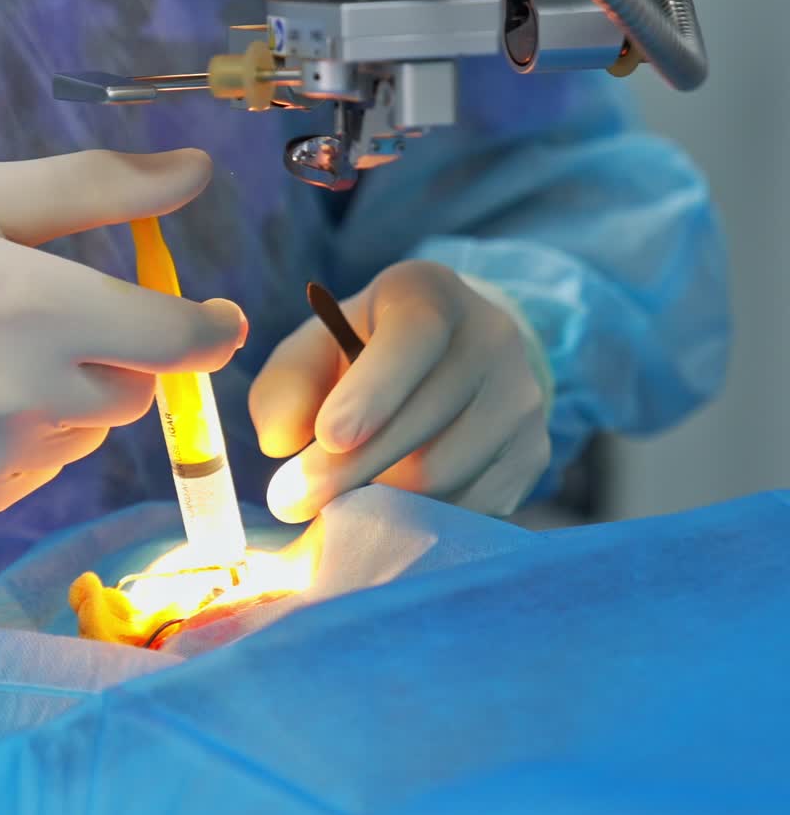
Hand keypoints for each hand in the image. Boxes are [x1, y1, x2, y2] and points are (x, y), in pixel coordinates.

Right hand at [0, 150, 245, 515]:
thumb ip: (98, 187)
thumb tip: (197, 170)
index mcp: (31, 306)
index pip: (176, 339)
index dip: (211, 328)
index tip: (216, 315)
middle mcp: (20, 394)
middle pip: (138, 392)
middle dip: (124, 355)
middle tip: (56, 316)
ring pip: (89, 432)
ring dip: (72, 396)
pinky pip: (39, 468)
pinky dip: (28, 436)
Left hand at [249, 261, 549, 522]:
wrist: (444, 365)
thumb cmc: (357, 359)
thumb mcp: (311, 354)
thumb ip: (284, 388)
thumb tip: (281, 442)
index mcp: (429, 295)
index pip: (413, 338)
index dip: (372, 390)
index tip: (328, 436)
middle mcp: (491, 338)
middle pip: (425, 421)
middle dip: (349, 469)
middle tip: (289, 502)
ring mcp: (521, 399)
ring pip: (445, 474)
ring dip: (377, 501)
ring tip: (333, 504)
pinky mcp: (532, 454)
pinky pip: (469, 507)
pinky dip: (417, 520)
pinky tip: (384, 510)